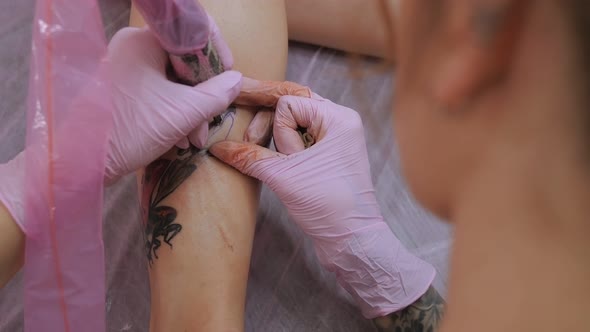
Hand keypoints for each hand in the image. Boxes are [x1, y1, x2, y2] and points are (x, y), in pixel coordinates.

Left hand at [105, 27, 240, 182]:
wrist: (80, 162)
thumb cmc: (128, 131)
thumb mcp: (181, 114)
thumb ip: (215, 95)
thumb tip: (237, 80)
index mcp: (144, 41)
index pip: (193, 31)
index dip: (216, 54)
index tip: (229, 79)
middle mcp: (133, 47)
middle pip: (184, 60)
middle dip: (203, 93)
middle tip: (210, 121)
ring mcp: (126, 68)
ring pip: (173, 79)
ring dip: (191, 109)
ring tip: (194, 138)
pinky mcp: (122, 89)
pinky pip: (158, 91)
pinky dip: (173, 112)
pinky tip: (179, 138)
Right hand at [210, 95, 434, 317]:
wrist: (351, 240)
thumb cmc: (327, 205)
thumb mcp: (283, 177)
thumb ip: (249, 156)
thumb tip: (217, 147)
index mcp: (337, 118)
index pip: (288, 102)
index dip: (276, 128)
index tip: (284, 157)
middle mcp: (338, 121)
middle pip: (289, 105)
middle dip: (267, 124)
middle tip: (250, 142)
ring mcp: (333, 138)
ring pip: (290, 122)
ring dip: (275, 140)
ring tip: (278, 166)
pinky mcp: (326, 154)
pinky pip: (296, 138)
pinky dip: (280, 148)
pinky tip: (271, 158)